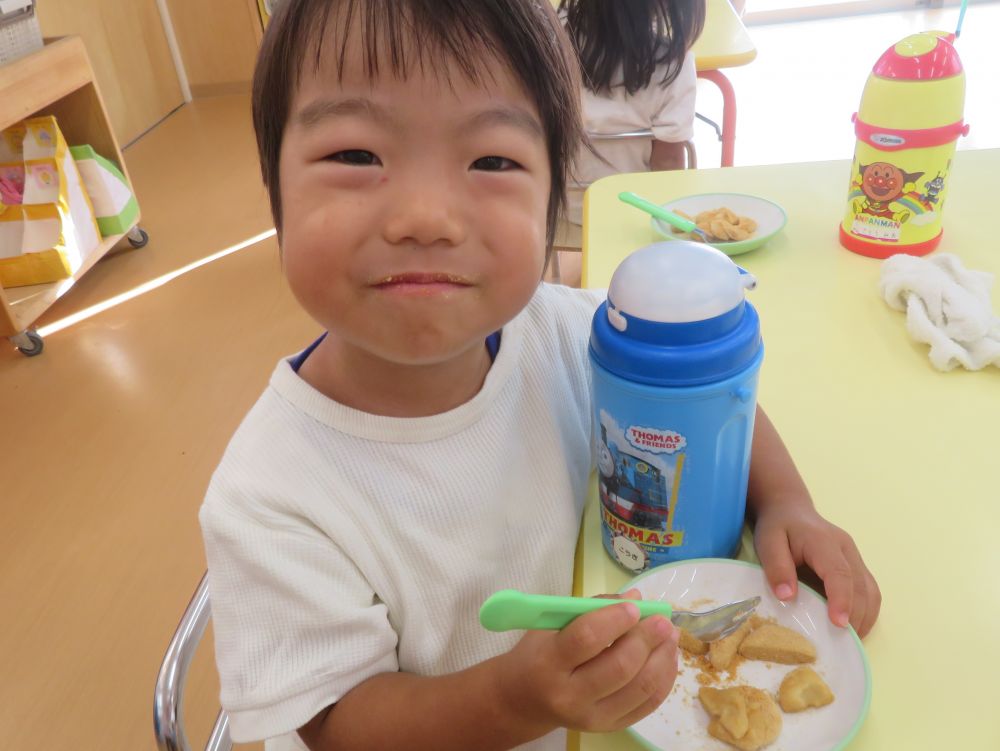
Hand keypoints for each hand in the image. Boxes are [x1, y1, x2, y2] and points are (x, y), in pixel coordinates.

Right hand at [494, 591, 679, 734]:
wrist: (524, 701)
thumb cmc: (537, 654)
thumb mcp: (549, 625)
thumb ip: (590, 608)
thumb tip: (635, 596)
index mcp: (548, 663)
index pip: (586, 639)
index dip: (614, 620)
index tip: (635, 606)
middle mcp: (570, 696)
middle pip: (619, 667)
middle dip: (646, 639)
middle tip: (662, 619)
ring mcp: (592, 717)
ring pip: (640, 687)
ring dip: (662, 658)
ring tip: (671, 635)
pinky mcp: (610, 727)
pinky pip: (648, 704)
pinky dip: (664, 679)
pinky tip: (668, 658)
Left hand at [754, 505, 880, 637]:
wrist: (790, 509)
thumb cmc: (778, 527)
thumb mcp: (768, 542)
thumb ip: (777, 567)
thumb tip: (787, 597)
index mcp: (823, 542)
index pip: (839, 573)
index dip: (842, 600)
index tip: (839, 624)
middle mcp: (846, 549)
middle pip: (861, 586)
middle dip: (856, 617)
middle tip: (844, 644)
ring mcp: (855, 556)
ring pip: (871, 590)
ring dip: (865, 618)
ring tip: (850, 642)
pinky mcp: (857, 565)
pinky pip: (869, 591)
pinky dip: (866, 611)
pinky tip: (853, 627)